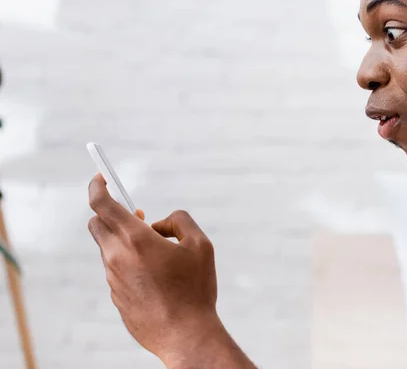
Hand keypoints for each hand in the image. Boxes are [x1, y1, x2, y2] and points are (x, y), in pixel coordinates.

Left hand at [87, 174, 253, 367]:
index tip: (101, 178)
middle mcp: (117, 257)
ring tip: (159, 255)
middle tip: (139, 218)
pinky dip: (130, 264)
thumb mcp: (200, 245)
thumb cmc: (195, 290)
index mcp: (135, 239)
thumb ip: (180, 221)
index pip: (101, 203)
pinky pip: (117, 271)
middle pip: (97, 224)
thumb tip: (160, 222)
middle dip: (112, 215)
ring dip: (126, 242)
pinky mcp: (116, 297)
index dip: (97, 186)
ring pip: (109, 249)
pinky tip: (156, 279)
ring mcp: (113, 279)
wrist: (185, 335)